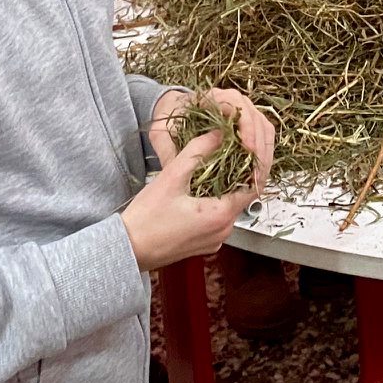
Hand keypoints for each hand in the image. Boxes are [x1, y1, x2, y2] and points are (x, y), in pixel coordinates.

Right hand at [120, 128, 260, 271]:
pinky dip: (215, 200)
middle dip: (239, 171)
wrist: (126, 249)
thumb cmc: (146, 218)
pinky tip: (201, 186)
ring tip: (215, 164)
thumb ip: (199, 151)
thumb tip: (220, 133)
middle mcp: (223, 231)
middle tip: (231, 149)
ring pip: (230, 206)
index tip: (249, 145)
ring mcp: (214, 240)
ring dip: (226, 186)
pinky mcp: (203, 243)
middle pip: (242, 195)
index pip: (254, 185)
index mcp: (221, 216)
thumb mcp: (172, 176)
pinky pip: (218, 217)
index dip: (255, 163)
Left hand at [149, 88, 276, 189]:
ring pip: (264, 127)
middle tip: (256, 173)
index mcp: (212, 97)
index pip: (237, 103)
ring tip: (258, 178)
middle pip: (256, 117)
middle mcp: (232, 101)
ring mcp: (242, 112)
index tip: (247, 148)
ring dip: (265, 153)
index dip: (246, 125)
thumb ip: (167, 150)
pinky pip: (264, 136)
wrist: (172, 111)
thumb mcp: (161, 133)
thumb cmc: (168, 119)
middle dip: (260, 146)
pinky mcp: (246, 126)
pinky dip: (265, 154)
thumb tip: (178, 173)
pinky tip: (258, 174)